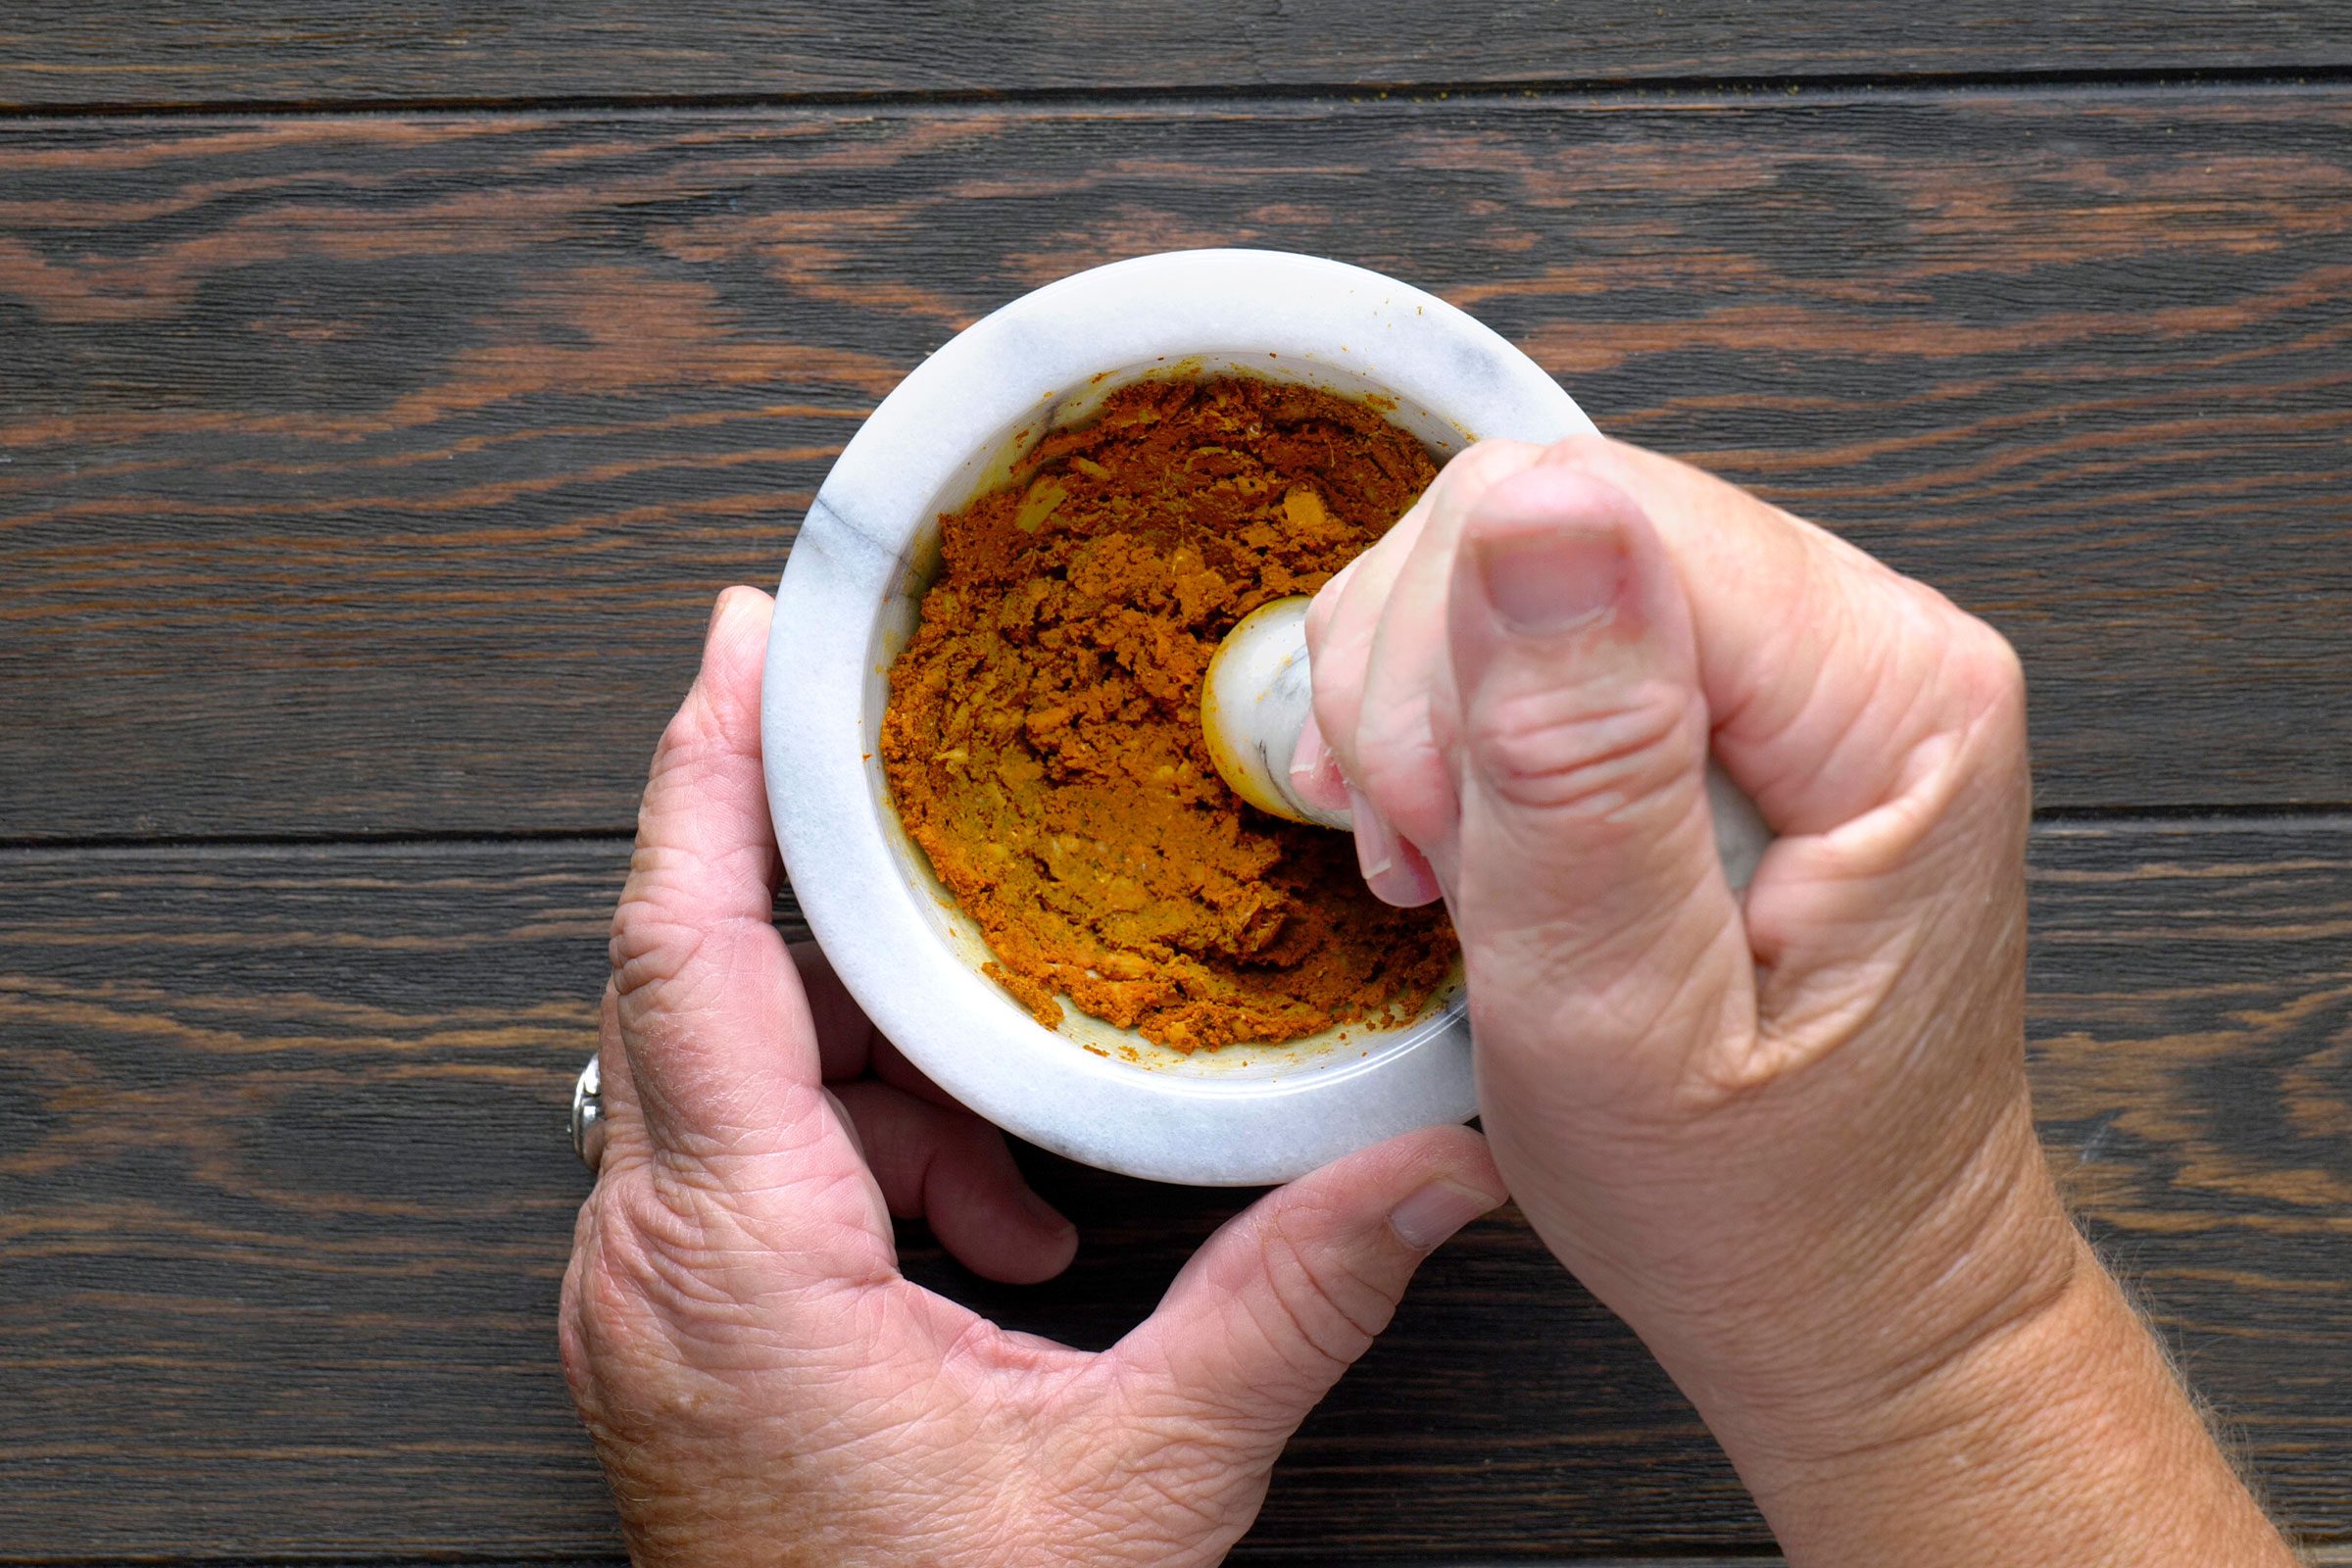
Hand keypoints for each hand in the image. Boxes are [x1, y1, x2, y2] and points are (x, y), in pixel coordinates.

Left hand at [559, 588, 1505, 1567]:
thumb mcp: (1135, 1485)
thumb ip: (1284, 1307)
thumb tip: (1430, 1170)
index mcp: (732, 1259)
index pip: (686, 954)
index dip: (707, 776)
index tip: (741, 645)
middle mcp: (652, 1260)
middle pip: (706, 986)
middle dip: (836, 895)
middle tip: (936, 796)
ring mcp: (653, 1303)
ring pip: (740, 1078)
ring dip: (888, 1060)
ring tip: (1027, 1134)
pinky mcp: (688, 1337)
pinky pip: (757, 1171)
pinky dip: (879, 1155)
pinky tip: (999, 1231)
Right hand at [1300, 437, 2294, 1562]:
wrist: (1846, 1285)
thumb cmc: (1755, 1198)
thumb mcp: (1620, 1009)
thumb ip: (1579, 753)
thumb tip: (1532, 502)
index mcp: (1887, 693)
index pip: (1589, 514)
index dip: (1449, 662)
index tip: (1434, 842)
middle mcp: (1871, 632)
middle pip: (1545, 509)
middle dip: (1424, 689)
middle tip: (1434, 867)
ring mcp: (1808, 652)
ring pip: (1517, 551)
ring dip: (1423, 708)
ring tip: (1452, 868)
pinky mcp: (1742, 690)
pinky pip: (1540, 615)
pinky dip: (1450, 719)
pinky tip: (1465, 835)